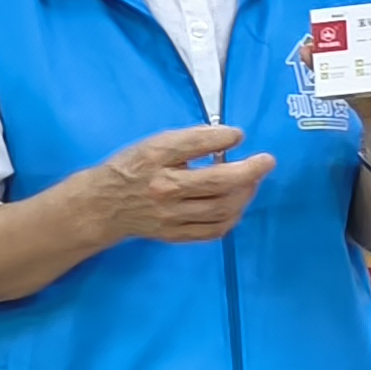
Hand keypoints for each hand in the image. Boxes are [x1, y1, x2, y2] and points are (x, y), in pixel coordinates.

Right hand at [72, 121, 276, 246]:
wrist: (103, 205)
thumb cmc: (132, 168)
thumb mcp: (154, 144)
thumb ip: (190, 140)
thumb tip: (229, 137)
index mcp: (156, 159)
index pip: (194, 145)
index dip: (222, 138)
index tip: (239, 135)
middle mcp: (164, 189)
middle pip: (217, 183)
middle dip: (249, 172)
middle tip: (266, 161)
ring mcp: (170, 216)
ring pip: (220, 209)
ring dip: (244, 194)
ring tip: (252, 182)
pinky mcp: (174, 235)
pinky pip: (212, 230)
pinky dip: (231, 218)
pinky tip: (236, 205)